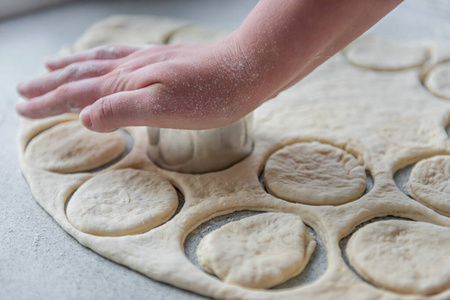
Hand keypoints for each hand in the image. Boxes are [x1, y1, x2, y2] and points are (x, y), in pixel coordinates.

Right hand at [16, 39, 268, 131]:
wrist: (248, 68)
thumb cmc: (211, 94)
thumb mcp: (164, 109)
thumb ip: (122, 110)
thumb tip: (84, 118)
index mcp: (128, 83)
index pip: (76, 95)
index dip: (47, 104)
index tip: (21, 110)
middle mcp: (133, 68)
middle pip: (80, 75)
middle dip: (49, 85)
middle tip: (23, 90)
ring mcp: (149, 61)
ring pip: (99, 62)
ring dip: (71, 67)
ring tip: (52, 66)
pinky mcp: (165, 60)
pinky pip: (122, 56)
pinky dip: (105, 58)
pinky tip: (111, 60)